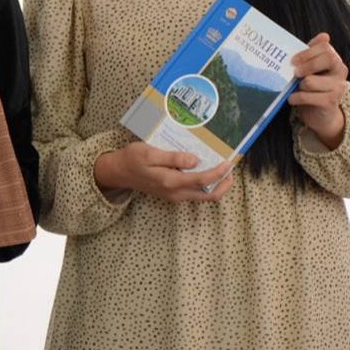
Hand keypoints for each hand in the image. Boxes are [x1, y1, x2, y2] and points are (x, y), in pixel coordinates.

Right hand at [93, 142, 234, 202]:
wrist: (118, 172)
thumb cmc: (132, 159)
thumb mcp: (149, 153)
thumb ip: (173, 157)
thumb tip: (195, 160)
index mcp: (170, 181)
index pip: (202, 180)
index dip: (218, 172)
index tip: (229, 162)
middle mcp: (175, 193)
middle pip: (208, 195)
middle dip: (224, 184)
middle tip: (231, 170)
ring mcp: (174, 196)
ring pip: (203, 196)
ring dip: (216, 185)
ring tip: (221, 169)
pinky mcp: (172, 194)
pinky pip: (194, 193)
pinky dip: (205, 185)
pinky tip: (204, 170)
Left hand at [289, 32, 347, 148]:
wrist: (322, 114)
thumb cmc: (313, 87)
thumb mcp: (312, 68)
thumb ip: (312, 53)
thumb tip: (324, 36)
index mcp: (334, 60)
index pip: (325, 48)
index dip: (307, 52)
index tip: (293, 60)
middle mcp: (340, 71)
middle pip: (327, 59)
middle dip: (307, 64)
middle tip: (295, 72)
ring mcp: (338, 87)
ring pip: (311, 81)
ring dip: (299, 85)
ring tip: (295, 87)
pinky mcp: (331, 102)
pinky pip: (308, 96)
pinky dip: (296, 97)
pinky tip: (292, 98)